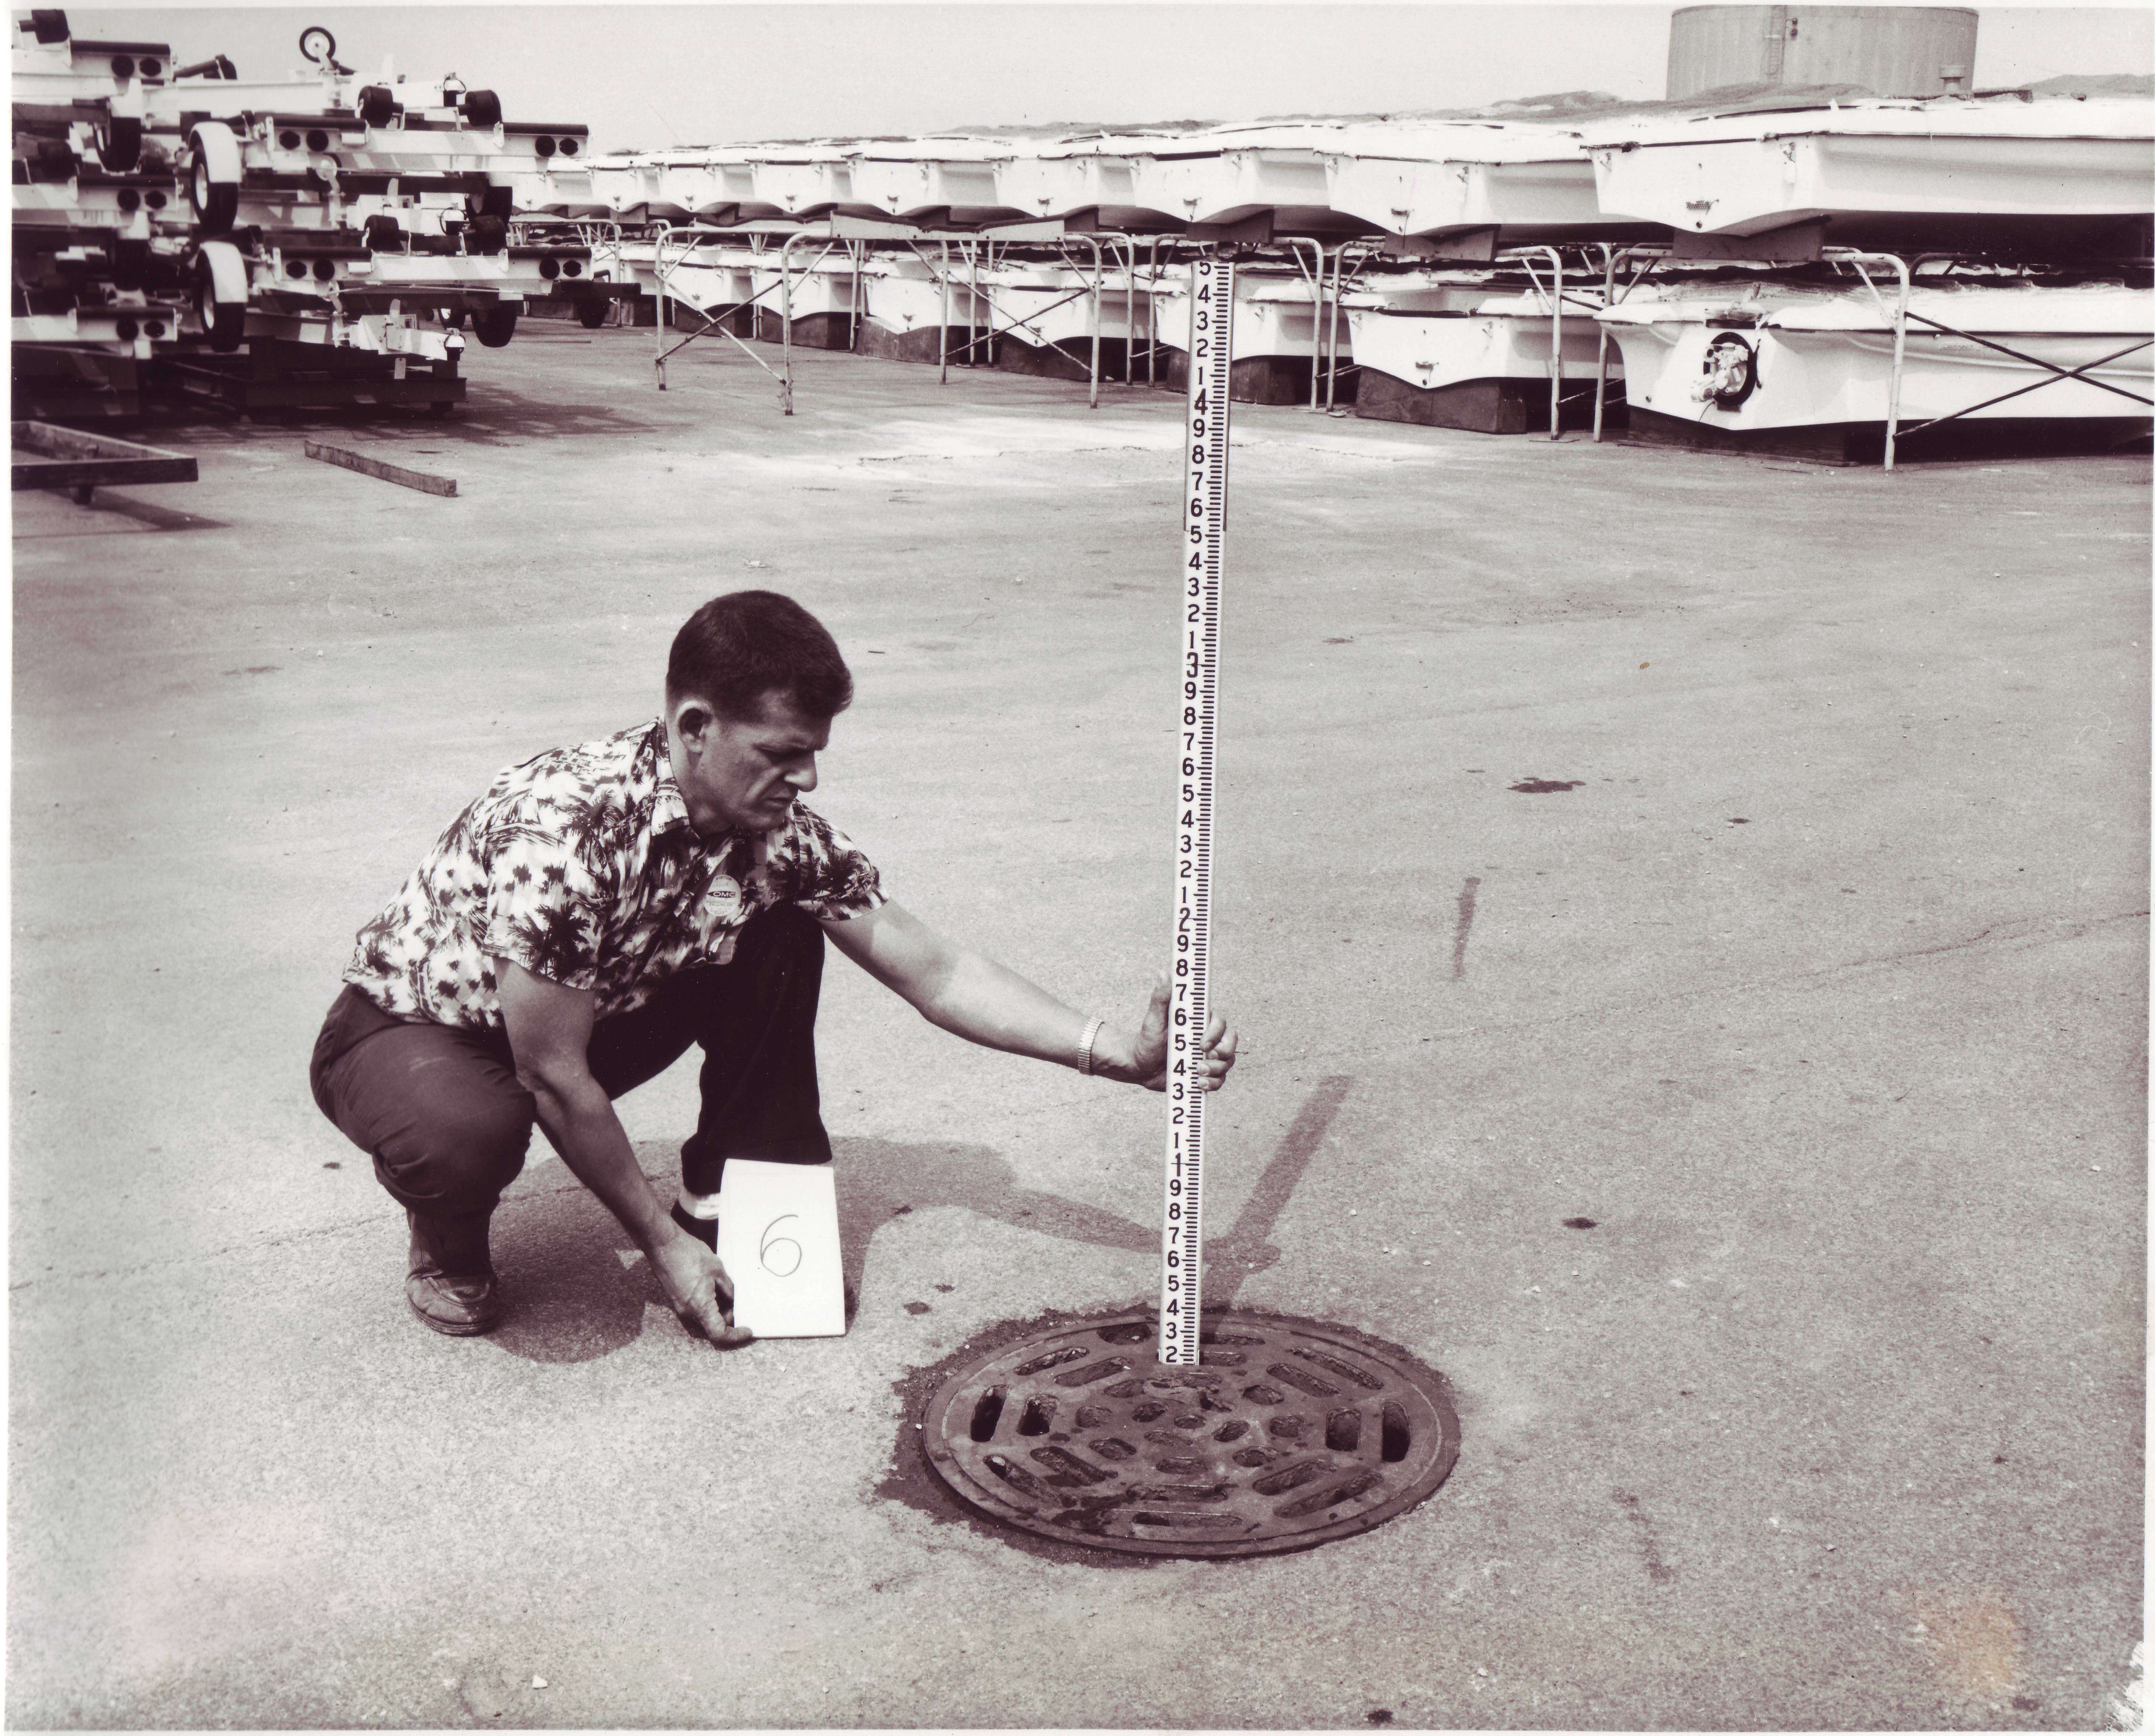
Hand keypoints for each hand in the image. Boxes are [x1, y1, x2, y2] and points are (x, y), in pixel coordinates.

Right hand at [650, 1228, 754, 1348]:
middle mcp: (688, 1312)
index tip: (747, 1329)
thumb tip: (735, 1301)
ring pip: (704, 1318)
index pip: (719, 1333)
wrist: (663, 1244)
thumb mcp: (717, 1270)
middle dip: (728, 1318)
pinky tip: (715, 1288)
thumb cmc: (689, 1254)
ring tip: (728, 1292)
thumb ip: (728, 1289)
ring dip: (718, 1311)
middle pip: (712, 1326)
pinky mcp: (677, 1299)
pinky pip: (696, 1309)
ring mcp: (680, 1307)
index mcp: (700, 1306)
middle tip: (740, 1303)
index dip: (735, 1336)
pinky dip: (709, 1305)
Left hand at [1127, 973, 1238, 1092]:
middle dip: (1223, 1052)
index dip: (1216, 1033)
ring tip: (1197, 1074)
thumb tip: (1164, 972)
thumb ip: (1161, 998)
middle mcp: (1207, 1037)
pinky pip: (1220, 1079)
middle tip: (1204, 1060)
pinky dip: (1213, 1083)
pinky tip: (1199, 1083)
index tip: (1202, 1044)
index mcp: (1198, 1022)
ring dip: (1217, 1070)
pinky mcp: (1205, 1073)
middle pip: (1230, 1041)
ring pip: (1227, 1061)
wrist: (1140, 1066)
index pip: (1220, 1022)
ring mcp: (1207, 1056)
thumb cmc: (1146, 1039)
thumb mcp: (1153, 1020)